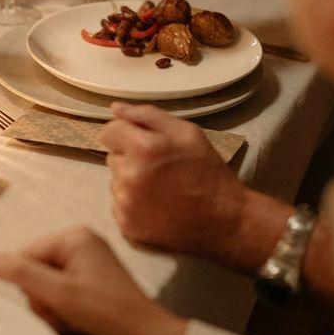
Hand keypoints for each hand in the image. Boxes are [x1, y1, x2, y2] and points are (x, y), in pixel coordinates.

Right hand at [0, 227, 186, 334]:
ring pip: (47, 285)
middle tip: (62, 314)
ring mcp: (88, 261)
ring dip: (53, 308)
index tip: (50, 304)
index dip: (29, 285)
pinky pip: (62, 291)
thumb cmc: (106, 313)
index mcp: (74, 237)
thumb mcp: (59, 294)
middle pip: (36, 270)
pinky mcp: (92, 279)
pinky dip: (65, 309)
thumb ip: (23, 274)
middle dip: (44, 299)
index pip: (26, 256)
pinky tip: (77, 320)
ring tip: (72, 319)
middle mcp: (81, 243)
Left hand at [100, 103, 245, 256]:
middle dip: (130, 158)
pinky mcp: (127, 226)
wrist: (224, 219)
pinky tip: (156, 205)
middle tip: (159, 167)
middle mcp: (129, 177)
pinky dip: (133, 203)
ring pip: (115, 182)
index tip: (142, 143)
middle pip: (112, 157)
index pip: (109, 132)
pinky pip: (119, 205)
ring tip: (160, 188)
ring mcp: (126, 205)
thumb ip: (147, 115)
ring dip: (131, 181)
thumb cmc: (207, 171)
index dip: (126, 134)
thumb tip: (115, 108)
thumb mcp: (187, 133)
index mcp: (143, 149)